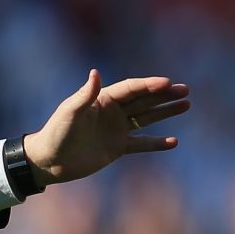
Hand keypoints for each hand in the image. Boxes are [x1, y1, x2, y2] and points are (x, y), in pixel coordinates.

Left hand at [23, 70, 189, 184]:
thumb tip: (95, 72)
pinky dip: (156, 143)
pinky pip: (141, 144)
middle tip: (185, 90)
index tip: (168, 83)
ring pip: (146, 118)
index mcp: (102, 100)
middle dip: (164, 95)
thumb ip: (85, 94)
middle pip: (143, 100)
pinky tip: (173, 142)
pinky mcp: (117, 148)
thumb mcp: (70, 112)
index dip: (150, 85)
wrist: (49, 161)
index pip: (131, 89)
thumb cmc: (56, 133)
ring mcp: (116, 130)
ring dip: (165, 112)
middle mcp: (112, 112)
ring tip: (186, 105)